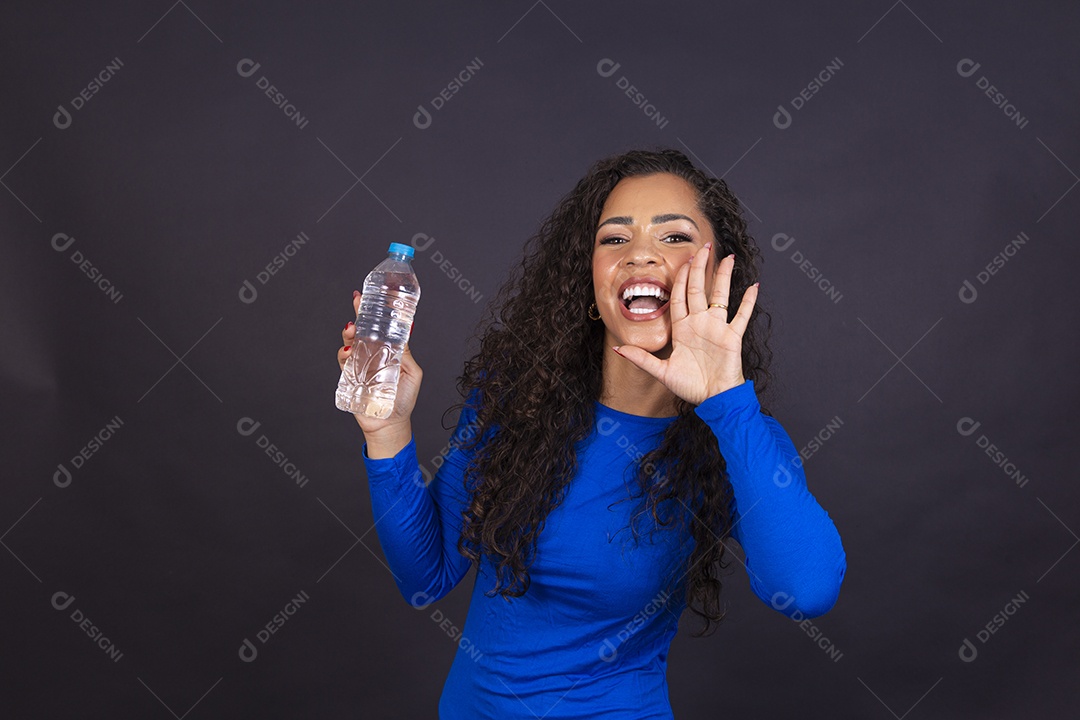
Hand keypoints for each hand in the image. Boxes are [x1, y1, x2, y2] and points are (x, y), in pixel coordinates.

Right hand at [338, 291, 422, 435]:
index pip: (382, 328)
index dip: (378, 313)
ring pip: (350, 341)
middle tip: (358, 300)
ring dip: (349, 332)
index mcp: (388, 351)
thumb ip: (407, 354)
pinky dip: (343, 353)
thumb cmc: (403, 400)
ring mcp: (360, 364)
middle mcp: (372, 354)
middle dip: (360, 313)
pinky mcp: (349, 376)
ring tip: (351, 328)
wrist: (389, 424)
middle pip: (363, 329)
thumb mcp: (412, 373)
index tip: (377, 297)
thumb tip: (405, 334)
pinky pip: (342, 360)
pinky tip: (347, 351)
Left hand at [613, 244, 757, 404]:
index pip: (680, 297)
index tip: (683, 261)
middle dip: (699, 268)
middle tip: (703, 248)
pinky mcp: (732, 336)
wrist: (713, 399)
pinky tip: (753, 286)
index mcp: (683, 329)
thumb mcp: (661, 371)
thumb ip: (641, 359)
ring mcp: (717, 328)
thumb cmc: (689, 386)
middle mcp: (700, 323)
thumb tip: (617, 348)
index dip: (680, 278)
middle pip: (698, 289)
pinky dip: (748, 301)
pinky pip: (741, 315)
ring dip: (724, 277)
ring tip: (728, 257)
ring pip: (721, 296)